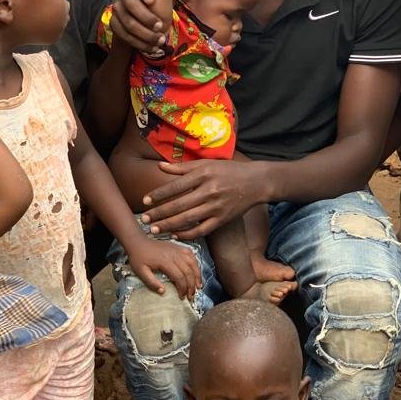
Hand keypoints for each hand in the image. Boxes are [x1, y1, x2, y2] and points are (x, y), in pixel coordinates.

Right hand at [110, 0, 166, 53]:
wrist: (142, 21)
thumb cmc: (156, 3)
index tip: (152, 0)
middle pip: (130, 2)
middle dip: (145, 16)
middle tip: (160, 26)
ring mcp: (117, 8)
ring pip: (127, 21)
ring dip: (144, 33)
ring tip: (159, 40)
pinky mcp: (114, 23)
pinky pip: (123, 34)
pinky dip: (138, 43)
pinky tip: (151, 47)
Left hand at [125, 234, 200, 298]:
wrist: (138, 242)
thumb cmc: (139, 258)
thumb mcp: (140, 272)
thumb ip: (151, 282)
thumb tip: (163, 292)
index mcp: (165, 262)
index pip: (179, 277)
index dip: (183, 289)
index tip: (182, 297)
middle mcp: (174, 255)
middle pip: (188, 272)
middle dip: (192, 285)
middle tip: (191, 295)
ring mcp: (177, 250)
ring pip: (193, 263)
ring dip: (197, 275)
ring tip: (199, 286)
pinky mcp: (178, 247)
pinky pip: (191, 255)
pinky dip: (196, 264)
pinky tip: (196, 271)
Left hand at [142, 160, 262, 238]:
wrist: (256, 182)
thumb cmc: (229, 170)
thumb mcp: (207, 164)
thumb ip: (183, 167)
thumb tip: (160, 167)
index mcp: (203, 175)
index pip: (175, 186)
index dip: (159, 194)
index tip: (145, 201)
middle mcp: (209, 191)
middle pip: (179, 205)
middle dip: (159, 213)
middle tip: (144, 219)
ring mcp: (216, 206)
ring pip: (188, 219)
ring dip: (169, 226)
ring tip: (155, 230)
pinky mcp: (223, 219)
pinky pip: (202, 230)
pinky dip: (188, 234)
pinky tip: (175, 235)